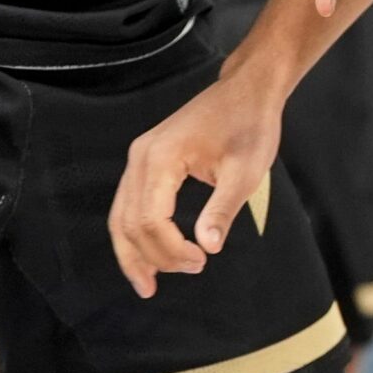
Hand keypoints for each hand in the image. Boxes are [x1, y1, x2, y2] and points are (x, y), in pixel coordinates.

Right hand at [108, 73, 279, 298]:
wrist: (248, 89)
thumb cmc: (251, 124)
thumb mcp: (246, 171)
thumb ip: (223, 210)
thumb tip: (206, 247)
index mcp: (161, 158)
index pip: (150, 220)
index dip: (171, 250)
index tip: (202, 261)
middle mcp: (141, 157)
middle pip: (128, 222)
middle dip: (152, 257)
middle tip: (189, 272)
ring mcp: (140, 156)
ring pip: (121, 215)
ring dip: (134, 252)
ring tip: (148, 284)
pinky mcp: (147, 159)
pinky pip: (130, 203)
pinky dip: (135, 232)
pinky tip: (149, 255)